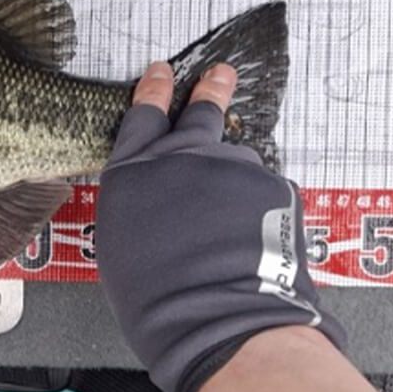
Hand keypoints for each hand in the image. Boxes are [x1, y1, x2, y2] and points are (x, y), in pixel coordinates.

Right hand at [95, 61, 344, 391]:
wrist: (216, 319)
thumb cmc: (156, 299)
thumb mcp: (122, 244)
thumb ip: (140, 205)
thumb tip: (158, 202)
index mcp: (133, 171)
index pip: (143, 113)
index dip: (153, 89)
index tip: (161, 72)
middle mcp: (181, 156)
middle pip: (200, 110)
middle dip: (210, 90)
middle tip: (220, 74)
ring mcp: (230, 166)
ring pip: (235, 159)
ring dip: (234, 175)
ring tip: (234, 212)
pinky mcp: (270, 184)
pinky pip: (263, 188)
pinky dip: (259, 205)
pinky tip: (252, 236)